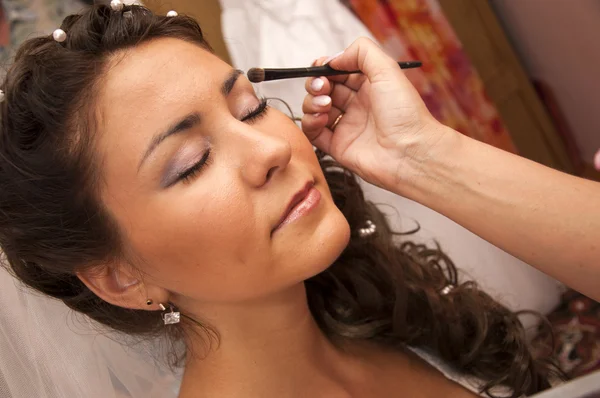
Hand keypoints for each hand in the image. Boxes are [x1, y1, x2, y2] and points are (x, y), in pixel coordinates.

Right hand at [301, 37, 446, 190]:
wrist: (411, 152)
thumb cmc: (405, 112)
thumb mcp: (388, 69)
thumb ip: (361, 52)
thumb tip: (334, 58)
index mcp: (370, 86)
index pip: (339, 72)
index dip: (326, 68)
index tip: (321, 67)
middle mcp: (357, 105)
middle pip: (324, 89)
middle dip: (316, 83)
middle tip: (322, 86)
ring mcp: (346, 126)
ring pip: (315, 109)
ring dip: (312, 102)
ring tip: (325, 104)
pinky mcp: (338, 147)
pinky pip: (314, 133)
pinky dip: (310, 122)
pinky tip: (321, 118)